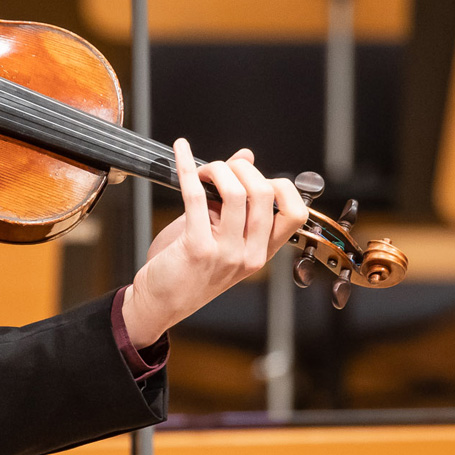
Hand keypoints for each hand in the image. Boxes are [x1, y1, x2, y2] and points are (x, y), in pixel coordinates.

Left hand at [120, 140, 309, 349]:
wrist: (159, 303)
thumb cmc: (187, 269)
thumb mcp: (220, 235)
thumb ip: (235, 199)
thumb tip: (246, 156)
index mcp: (261, 252)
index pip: (295, 213)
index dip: (279, 185)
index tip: (254, 178)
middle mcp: (250, 255)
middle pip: (264, 194)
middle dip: (241, 168)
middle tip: (220, 169)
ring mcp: (226, 254)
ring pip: (235, 192)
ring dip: (216, 169)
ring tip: (202, 171)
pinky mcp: (197, 248)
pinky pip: (195, 195)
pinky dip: (186, 166)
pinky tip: (179, 151)